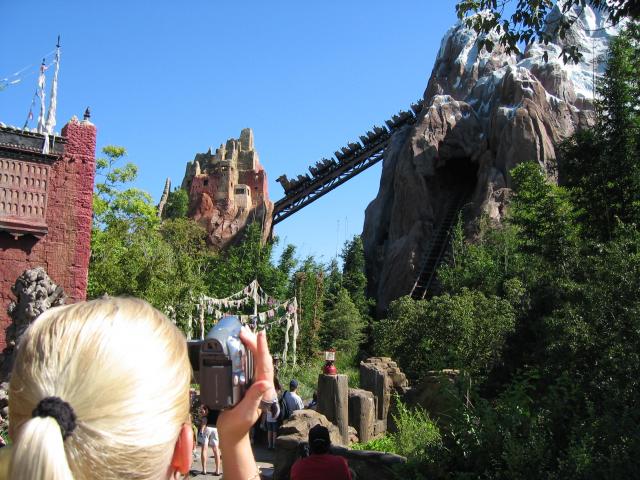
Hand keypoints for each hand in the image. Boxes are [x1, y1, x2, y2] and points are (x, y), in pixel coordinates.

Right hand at [217, 327, 274, 445]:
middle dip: (254, 343)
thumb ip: (255, 398)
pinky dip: (245, 354)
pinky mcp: (247, 384)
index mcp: (263, 389)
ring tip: (244, 333)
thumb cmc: (237, 426)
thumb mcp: (245, 413)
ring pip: (255, 360)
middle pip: (261, 359)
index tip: (259, 334)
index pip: (265, 364)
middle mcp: (261, 384)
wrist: (231, 435)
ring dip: (251, 346)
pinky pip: (248, 365)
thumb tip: (266, 383)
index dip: (262, 348)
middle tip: (244, 330)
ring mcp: (254, 384)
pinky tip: (240, 347)